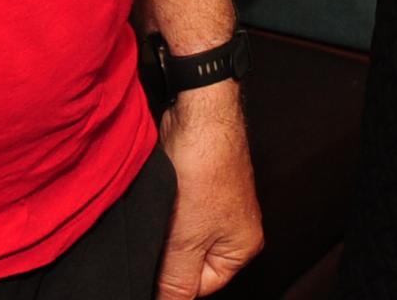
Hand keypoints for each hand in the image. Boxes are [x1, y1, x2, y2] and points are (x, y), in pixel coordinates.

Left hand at [154, 84, 259, 297]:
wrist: (197, 114)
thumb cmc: (205, 169)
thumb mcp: (186, 240)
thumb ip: (176, 282)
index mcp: (242, 246)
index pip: (200, 286)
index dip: (172, 280)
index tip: (153, 264)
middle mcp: (233, 227)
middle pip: (188, 260)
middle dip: (166, 253)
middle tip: (155, 233)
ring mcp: (214, 204)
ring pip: (177, 235)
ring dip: (162, 229)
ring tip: (158, 212)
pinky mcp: (195, 185)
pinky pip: (173, 211)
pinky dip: (161, 208)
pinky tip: (156, 199)